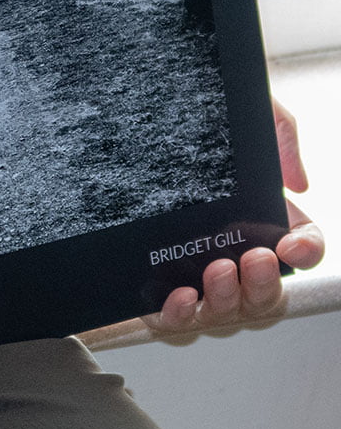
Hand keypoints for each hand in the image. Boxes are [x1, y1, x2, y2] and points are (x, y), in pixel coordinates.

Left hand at [144, 98, 324, 331]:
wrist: (124, 111)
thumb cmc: (188, 117)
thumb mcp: (243, 115)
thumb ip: (280, 136)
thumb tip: (298, 184)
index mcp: (260, 219)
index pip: (299, 248)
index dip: (304, 252)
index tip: (293, 246)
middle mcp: (230, 251)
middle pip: (264, 293)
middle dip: (265, 284)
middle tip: (253, 258)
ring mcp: (192, 271)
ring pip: (223, 311)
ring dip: (226, 299)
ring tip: (217, 270)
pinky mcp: (153, 283)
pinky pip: (173, 317)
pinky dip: (180, 316)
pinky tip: (179, 297)